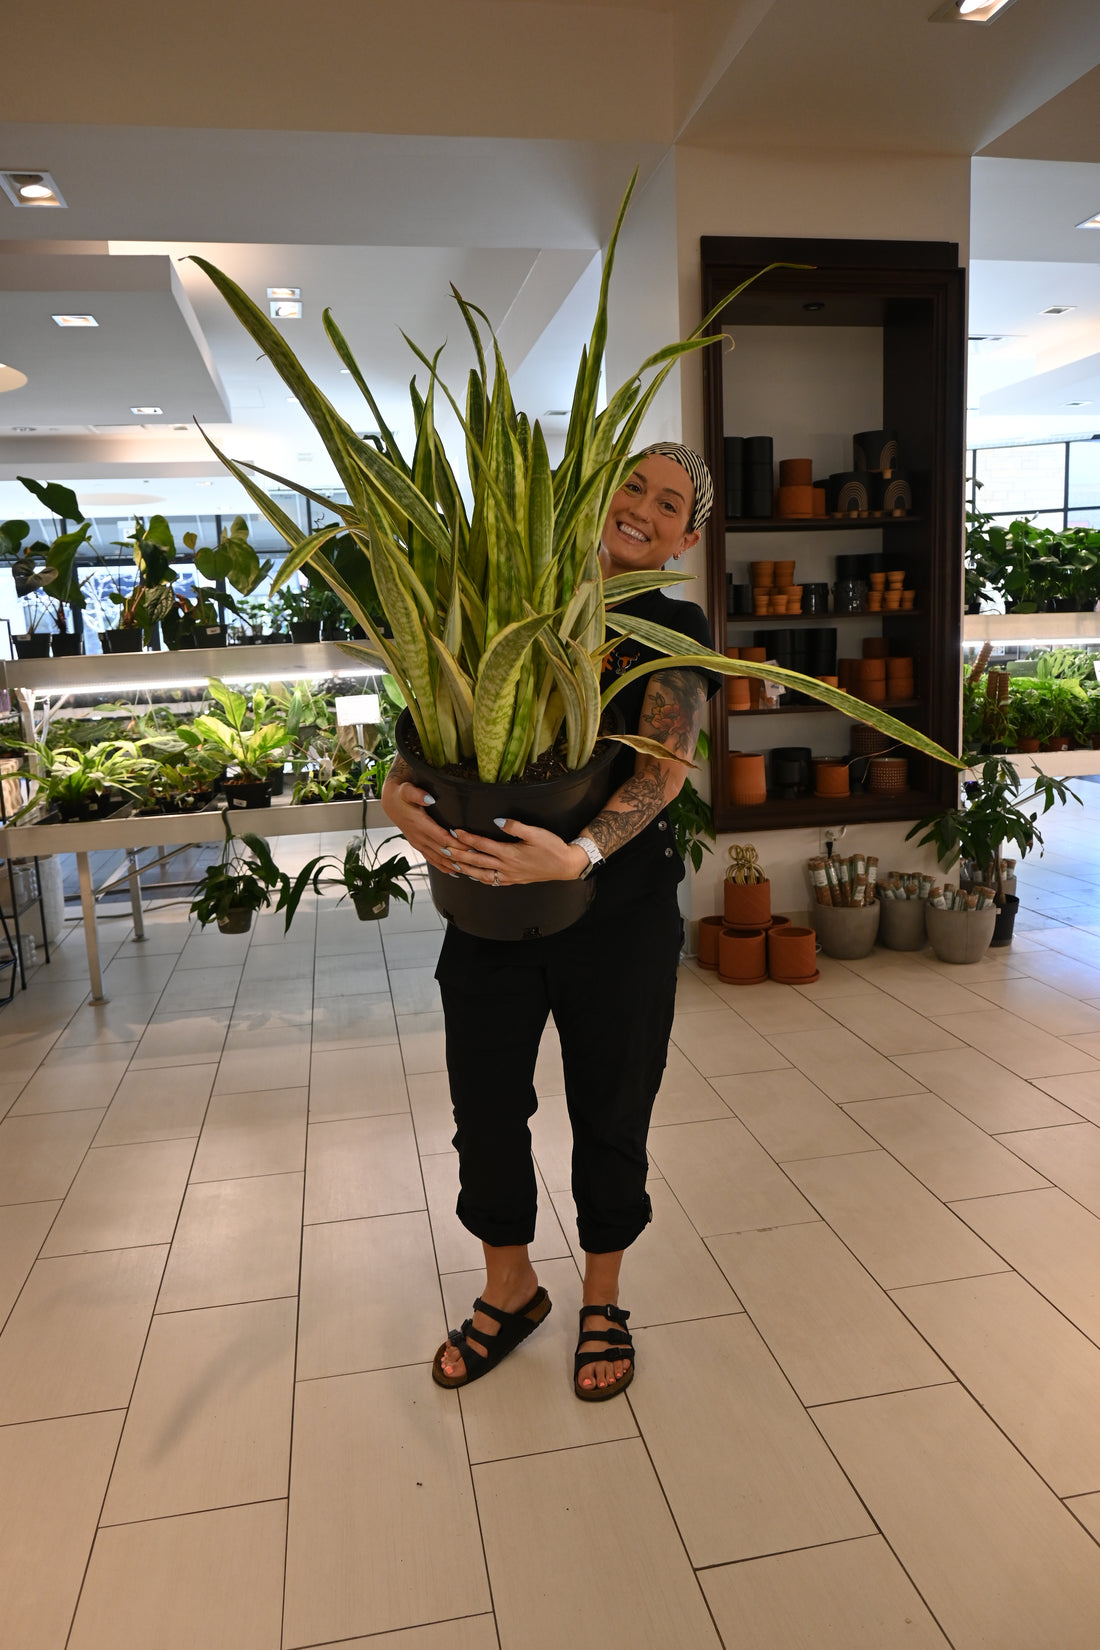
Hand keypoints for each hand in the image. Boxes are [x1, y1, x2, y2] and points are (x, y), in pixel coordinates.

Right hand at [380, 776, 464, 877]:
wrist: (391, 803)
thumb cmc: (401, 796)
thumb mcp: (407, 790)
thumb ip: (417, 794)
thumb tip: (429, 798)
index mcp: (419, 825)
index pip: (442, 838)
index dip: (457, 844)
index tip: (471, 847)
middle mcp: (419, 838)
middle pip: (443, 852)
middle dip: (460, 857)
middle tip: (477, 860)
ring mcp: (419, 844)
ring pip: (439, 859)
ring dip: (454, 865)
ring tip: (470, 870)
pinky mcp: (419, 846)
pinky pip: (432, 860)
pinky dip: (444, 867)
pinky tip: (456, 872)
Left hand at [449, 818, 589, 885]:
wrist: (566, 865)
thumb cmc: (552, 847)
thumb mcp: (536, 832)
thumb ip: (515, 826)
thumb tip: (497, 821)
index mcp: (510, 853)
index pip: (482, 845)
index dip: (466, 838)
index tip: (453, 831)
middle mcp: (506, 867)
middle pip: (476, 861)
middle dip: (458, 855)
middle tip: (443, 849)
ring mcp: (509, 876)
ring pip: (481, 874)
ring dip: (465, 869)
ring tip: (452, 863)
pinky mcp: (514, 880)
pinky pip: (492, 882)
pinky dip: (479, 879)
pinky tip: (473, 876)